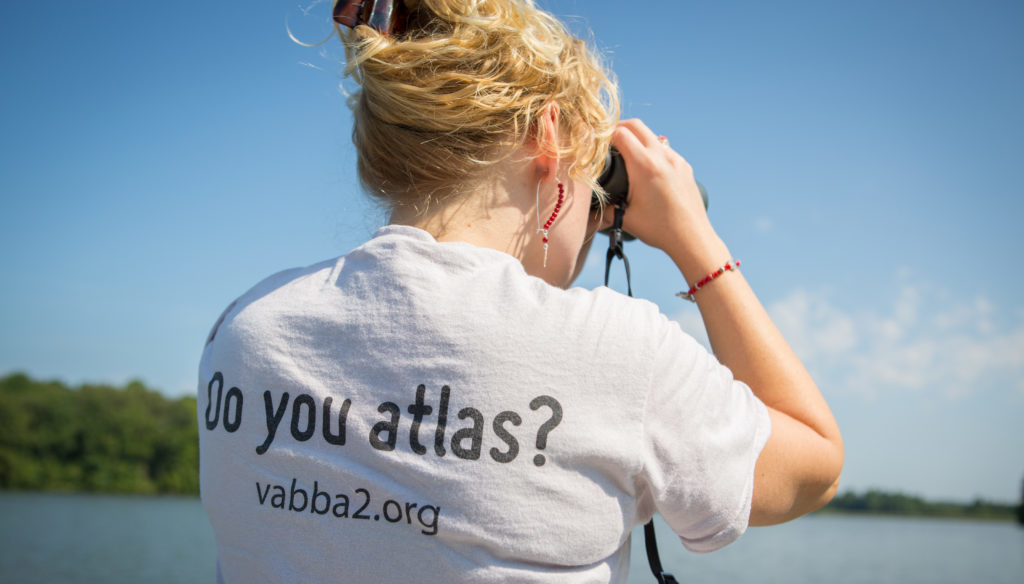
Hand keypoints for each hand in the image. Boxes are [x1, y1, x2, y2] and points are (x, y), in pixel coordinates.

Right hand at [610, 119, 725, 276]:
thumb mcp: (626, 219)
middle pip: (636, 125)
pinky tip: (648, 169)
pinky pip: (666, 150)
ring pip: (652, 136)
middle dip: (620, 127)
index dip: (605, 134)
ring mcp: (676, 160)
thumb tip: (591, 207)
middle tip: (609, 138)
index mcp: (644, 166)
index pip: (620, 133)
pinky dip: (653, 151)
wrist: (692, 238)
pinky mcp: (685, 167)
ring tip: (628, 155)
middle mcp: (662, 157)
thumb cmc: (659, 229)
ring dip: (638, 139)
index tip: (597, 143)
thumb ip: (605, 209)